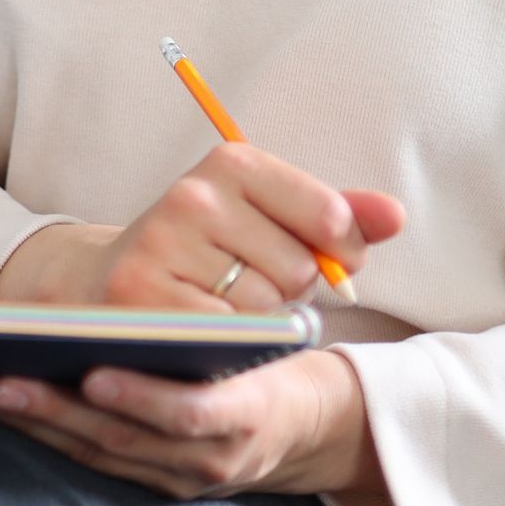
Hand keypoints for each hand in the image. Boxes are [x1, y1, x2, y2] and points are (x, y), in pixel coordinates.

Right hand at [0, 142, 404, 316]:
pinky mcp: (143, 298)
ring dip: (256, 319)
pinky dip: (226, 343)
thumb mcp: (271, 220)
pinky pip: (226, 337)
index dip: (338, 250)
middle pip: (300, 267)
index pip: (329, 216)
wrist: (108, 286)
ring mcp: (163, 245)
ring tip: (217, 303)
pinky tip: (202, 329)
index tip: (317, 255)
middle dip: (287, 288)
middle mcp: (193, 195)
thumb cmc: (207, 255)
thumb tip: (396, 215)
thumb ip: (337, 217)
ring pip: (266, 306)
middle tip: (243, 283)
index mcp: (231, 162)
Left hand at [0, 347, 379, 499]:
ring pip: (100, 454)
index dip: (143, 398)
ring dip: (41, 424)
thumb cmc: (286, 362)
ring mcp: (181, 478)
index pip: (194, 414)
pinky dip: (50, 435)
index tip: (96, 373)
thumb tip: (206, 296)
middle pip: (125, 440)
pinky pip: (95, 461)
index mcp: (249, 416)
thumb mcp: (290, 339)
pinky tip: (5, 407)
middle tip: (3, 382)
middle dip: (60, 412)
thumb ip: (259, 315)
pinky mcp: (157, 483)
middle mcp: (210, 459)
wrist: (312, 427)